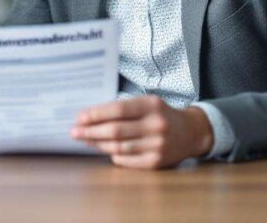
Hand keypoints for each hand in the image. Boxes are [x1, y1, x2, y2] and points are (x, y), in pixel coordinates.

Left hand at [71, 95, 213, 168]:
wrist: (191, 133)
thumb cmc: (161, 115)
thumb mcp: (147, 103)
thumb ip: (123, 108)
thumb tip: (90, 118)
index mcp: (151, 106)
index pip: (117, 109)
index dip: (95, 114)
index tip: (79, 118)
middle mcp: (156, 125)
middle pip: (115, 130)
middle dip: (90, 131)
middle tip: (74, 132)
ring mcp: (157, 145)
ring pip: (118, 146)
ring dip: (97, 144)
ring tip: (85, 140)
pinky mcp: (156, 162)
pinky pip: (126, 160)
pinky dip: (113, 155)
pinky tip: (104, 149)